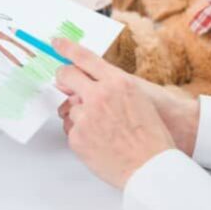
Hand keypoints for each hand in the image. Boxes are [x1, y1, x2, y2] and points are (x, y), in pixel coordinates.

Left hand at [53, 38, 175, 188]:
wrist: (153, 167)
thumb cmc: (152, 135)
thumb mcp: (139, 98)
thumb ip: (112, 85)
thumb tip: (89, 79)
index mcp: (117, 83)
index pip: (86, 58)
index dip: (68, 48)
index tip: (57, 42)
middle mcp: (99, 96)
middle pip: (67, 76)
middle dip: (64, 77)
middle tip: (65, 81)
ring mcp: (86, 117)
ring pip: (69, 107)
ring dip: (80, 113)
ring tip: (103, 128)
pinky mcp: (78, 137)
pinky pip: (71, 129)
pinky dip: (82, 133)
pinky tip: (99, 141)